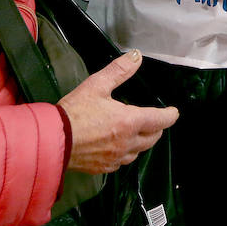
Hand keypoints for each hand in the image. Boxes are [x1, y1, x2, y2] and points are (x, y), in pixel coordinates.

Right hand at [59, 50, 178, 173]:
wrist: (52, 140)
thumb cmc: (75, 111)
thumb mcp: (97, 85)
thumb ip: (119, 71)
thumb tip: (137, 56)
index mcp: (130, 121)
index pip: (160, 120)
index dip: (170, 116)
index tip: (174, 112)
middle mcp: (128, 143)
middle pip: (153, 138)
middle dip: (157, 128)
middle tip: (155, 120)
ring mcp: (116, 158)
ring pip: (138, 152)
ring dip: (142, 142)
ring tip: (139, 133)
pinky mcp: (104, 168)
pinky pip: (122, 162)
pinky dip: (126, 153)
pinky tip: (118, 147)